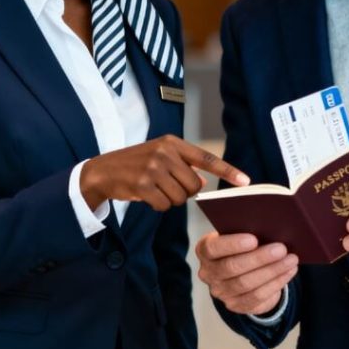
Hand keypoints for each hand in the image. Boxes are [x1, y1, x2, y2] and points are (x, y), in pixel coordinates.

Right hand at [81, 135, 248, 211]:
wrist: (103, 171)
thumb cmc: (136, 164)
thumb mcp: (160, 156)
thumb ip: (183, 165)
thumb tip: (204, 182)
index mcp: (172, 143)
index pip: (206, 157)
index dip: (227, 170)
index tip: (246, 181)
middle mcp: (164, 153)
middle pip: (194, 185)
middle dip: (184, 191)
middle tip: (166, 185)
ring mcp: (153, 168)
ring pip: (180, 197)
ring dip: (169, 199)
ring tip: (154, 188)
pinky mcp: (142, 184)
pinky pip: (164, 205)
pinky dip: (158, 205)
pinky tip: (145, 195)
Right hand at [195, 232, 297, 314]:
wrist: (243, 269)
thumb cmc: (242, 245)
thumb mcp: (239, 235)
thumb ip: (247, 230)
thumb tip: (271, 228)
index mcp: (205, 250)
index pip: (212, 248)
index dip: (232, 244)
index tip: (254, 239)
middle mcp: (208, 273)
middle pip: (232, 267)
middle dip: (259, 258)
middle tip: (281, 249)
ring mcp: (220, 292)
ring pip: (246, 284)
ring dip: (272, 271)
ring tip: (291, 259)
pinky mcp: (236, 305)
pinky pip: (257, 297)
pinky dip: (276, 283)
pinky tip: (289, 271)